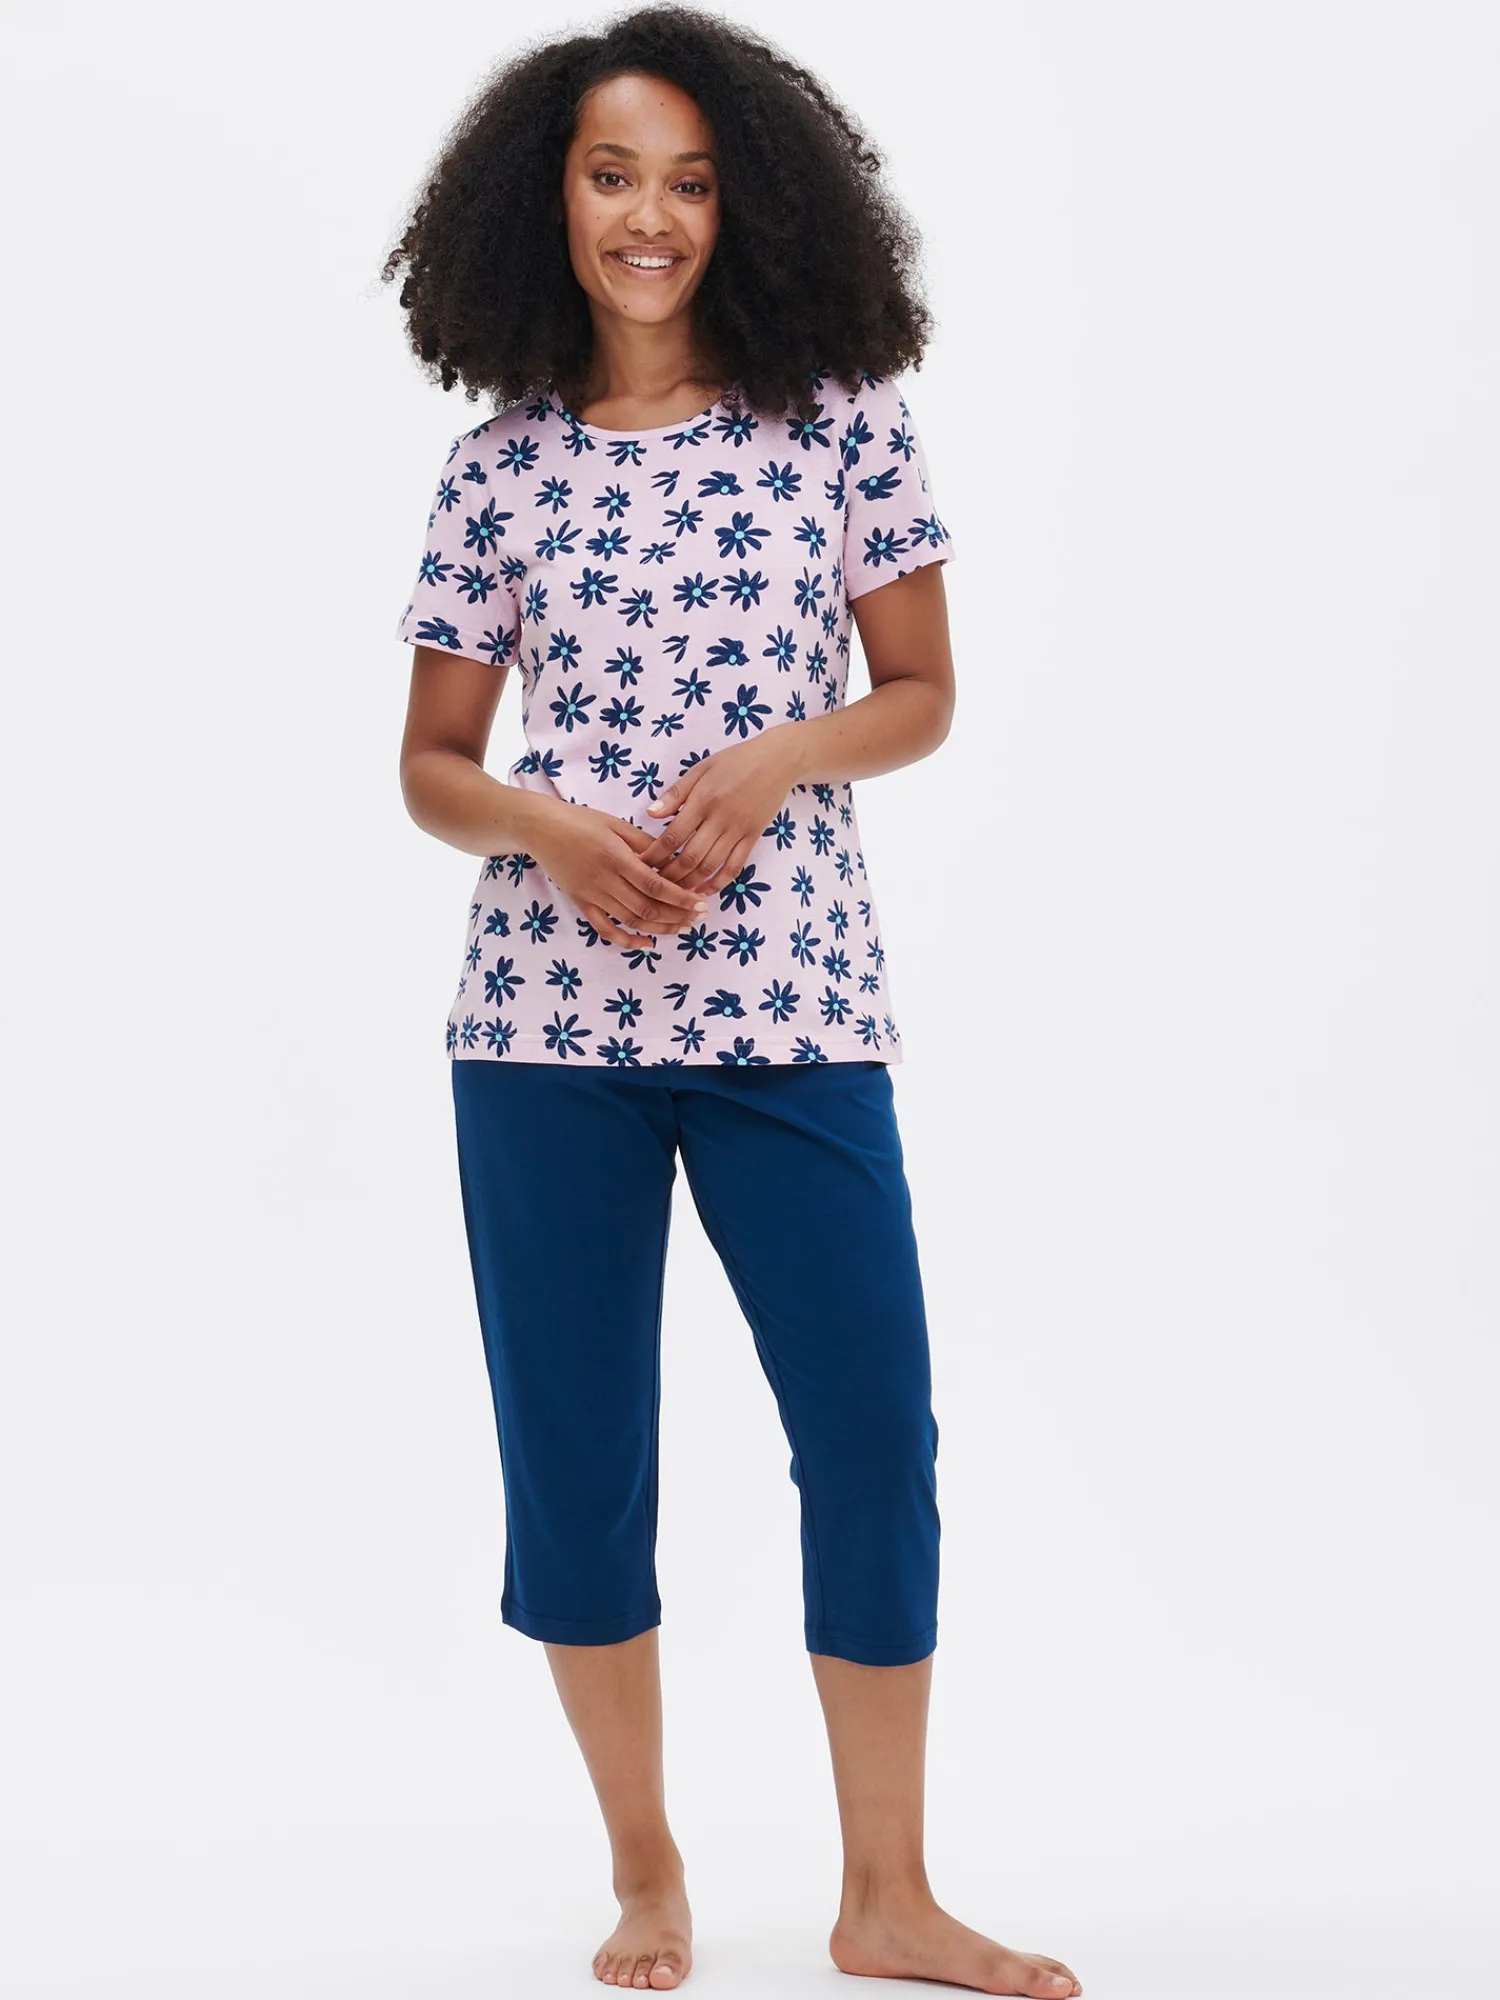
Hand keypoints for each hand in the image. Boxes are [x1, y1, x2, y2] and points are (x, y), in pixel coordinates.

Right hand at [529, 798, 707, 948]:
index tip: (701, 904)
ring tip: (681, 929)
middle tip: (699, 918)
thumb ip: (645, 844)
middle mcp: (605, 880)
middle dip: (677, 916)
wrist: (540, 828)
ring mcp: (591, 895)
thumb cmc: (580, 820)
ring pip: (630, 921)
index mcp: (617, 857)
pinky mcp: (581, 903)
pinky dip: (626, 940)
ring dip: (659, 929)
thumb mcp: (616, 824)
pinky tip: (646, 944)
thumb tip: (673, 861)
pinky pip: (604, 929)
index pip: (656, 886)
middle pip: (647, 907)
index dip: (681, 899)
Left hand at [636, 729, 804, 890]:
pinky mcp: (753, 837)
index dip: (655, 855)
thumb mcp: (700, 769)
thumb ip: (675, 794)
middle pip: (690, 857)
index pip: (672, 835)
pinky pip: (735, 866)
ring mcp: (738, 830)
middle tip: (654, 885)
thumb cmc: (735, 761)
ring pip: (710, 866)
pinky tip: (705, 891)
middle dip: (669, 875)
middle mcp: (719, 818)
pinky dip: (719, 883)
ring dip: (691, 884)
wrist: (777, 761)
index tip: (641, 865)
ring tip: (675, 893)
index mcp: (702, 799)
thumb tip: (649, 814)